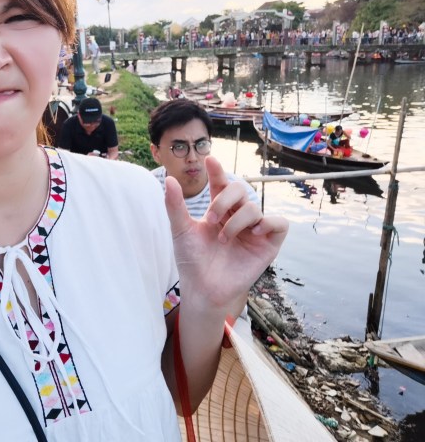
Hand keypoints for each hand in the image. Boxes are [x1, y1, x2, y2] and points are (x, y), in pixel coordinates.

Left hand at [164, 156, 287, 313]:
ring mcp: (254, 229)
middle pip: (240, 190)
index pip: (221, 184)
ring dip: (236, 221)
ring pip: (255, 207)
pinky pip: (279, 223)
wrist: (203, 288)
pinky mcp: (268, 244)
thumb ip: (175, 205)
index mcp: (219, 210)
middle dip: (224, 200)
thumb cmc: (192, 260)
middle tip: (210, 220)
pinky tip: (252, 232)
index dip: (218, 171)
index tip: (210, 160)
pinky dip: (268, 223)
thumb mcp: (181, 230)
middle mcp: (238, 216)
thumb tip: (168, 179)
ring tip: (223, 239)